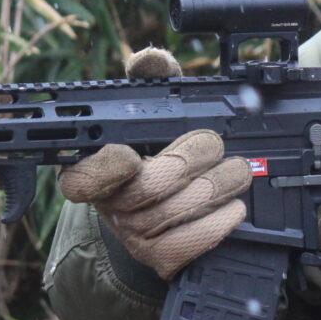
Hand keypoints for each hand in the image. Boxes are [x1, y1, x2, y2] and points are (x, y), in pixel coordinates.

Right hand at [57, 47, 250, 278]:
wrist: (172, 209)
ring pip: (176, 213)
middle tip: (216, 146)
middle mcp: (110, 209)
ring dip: (217, 187)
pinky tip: (235, 207)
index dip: (106, 169)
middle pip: (148, 188)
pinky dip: (219, 222)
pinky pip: (190, 244)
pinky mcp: (162, 260)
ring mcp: (134, 239)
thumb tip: (151, 58)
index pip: (82, 178)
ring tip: (238, 171)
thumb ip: (151, 83)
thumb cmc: (161, 151)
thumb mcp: (155, 112)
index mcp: (94, 170)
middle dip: (190, 161)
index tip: (131, 154)